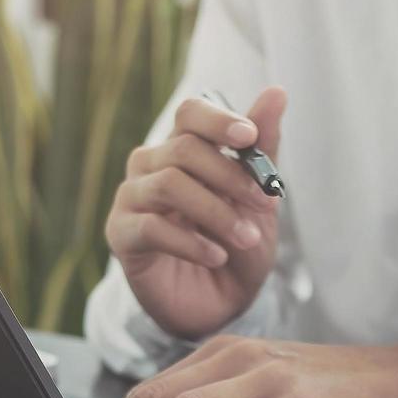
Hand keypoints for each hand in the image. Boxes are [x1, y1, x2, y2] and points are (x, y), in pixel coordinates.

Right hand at [108, 88, 286, 338]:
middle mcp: (150, 165)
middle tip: (267, 204)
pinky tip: (218, 256)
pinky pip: (151, 227)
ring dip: (216, 212)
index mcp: (183, 148)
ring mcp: (131, 198)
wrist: (219, 306)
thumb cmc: (236, 246)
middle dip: (232, 176)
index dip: (218, 120)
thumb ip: (262, 150)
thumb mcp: (258, 201)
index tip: (249, 138)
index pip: (190, 113)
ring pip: (169, 184)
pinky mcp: (121, 235)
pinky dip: (191, 242)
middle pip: (184, 149)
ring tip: (247, 238)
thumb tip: (276, 92)